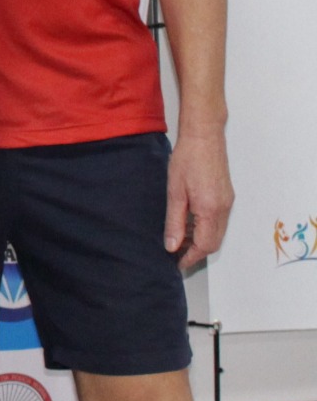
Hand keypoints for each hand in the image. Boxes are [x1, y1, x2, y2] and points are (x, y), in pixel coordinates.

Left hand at [166, 124, 233, 269]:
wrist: (204, 136)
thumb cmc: (187, 160)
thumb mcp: (175, 192)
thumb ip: (174, 221)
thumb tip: (172, 246)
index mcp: (211, 210)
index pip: (205, 245)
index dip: (191, 257)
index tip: (178, 264)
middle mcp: (224, 209)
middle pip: (214, 242)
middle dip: (197, 252)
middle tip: (177, 255)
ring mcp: (227, 202)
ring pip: (217, 232)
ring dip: (201, 240)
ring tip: (180, 240)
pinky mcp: (226, 195)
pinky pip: (218, 220)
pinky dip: (205, 228)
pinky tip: (189, 223)